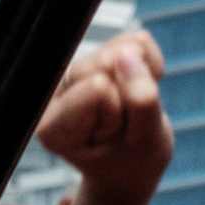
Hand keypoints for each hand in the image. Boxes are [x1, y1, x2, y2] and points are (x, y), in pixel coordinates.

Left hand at [39, 30, 174, 204]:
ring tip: (129, 112)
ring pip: (120, 51)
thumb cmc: (133, 160)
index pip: (97, 91)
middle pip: (103, 67)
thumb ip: (140, 102)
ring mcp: (74, 72)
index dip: (118, 115)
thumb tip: (130, 53)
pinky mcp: (97, 54)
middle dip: (127, 98)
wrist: (132, 164)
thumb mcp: (144, 143)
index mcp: (53, 128)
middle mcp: (54, 95)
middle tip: (124, 128)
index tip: (114, 140)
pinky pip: (138, 41)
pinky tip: (138, 89)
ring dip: (138, 83)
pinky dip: (151, 65)